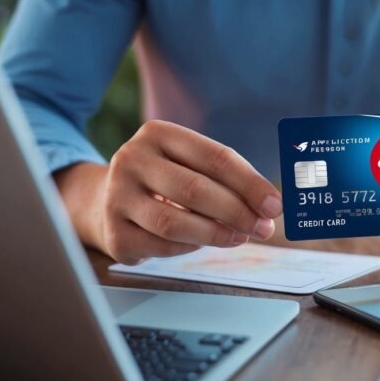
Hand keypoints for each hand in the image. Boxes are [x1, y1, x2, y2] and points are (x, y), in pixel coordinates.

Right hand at [54, 120, 281, 263]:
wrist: (104, 202)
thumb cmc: (165, 181)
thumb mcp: (190, 165)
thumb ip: (227, 180)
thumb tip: (269, 208)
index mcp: (158, 133)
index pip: (215, 157)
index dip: (250, 183)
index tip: (275, 205)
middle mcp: (131, 159)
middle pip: (196, 189)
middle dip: (238, 212)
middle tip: (264, 229)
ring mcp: (116, 196)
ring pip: (175, 223)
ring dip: (217, 234)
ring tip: (240, 237)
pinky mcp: (114, 233)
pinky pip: (162, 246)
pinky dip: (190, 247)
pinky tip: (204, 242)